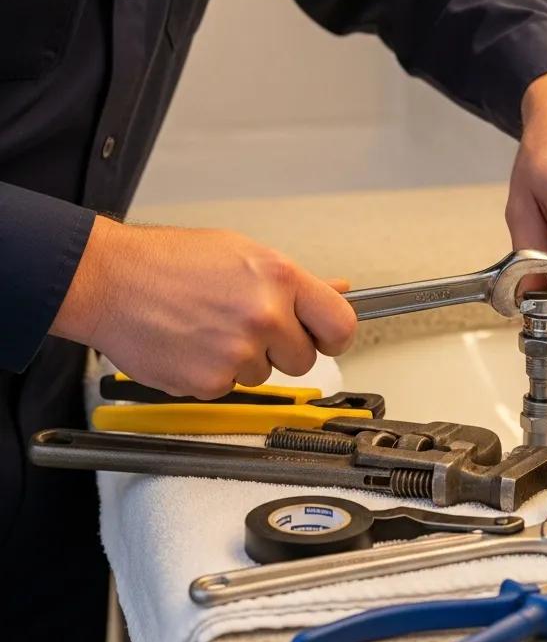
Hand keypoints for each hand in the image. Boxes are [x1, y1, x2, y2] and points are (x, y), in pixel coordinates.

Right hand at [51, 218, 356, 397]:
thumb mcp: (243, 253)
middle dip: (281, 348)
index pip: (341, 324)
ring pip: (265, 375)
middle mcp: (264, 315)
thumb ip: (294, 280)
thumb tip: (338, 289)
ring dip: (244, 360)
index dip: (334, 336)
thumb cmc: (169, 261)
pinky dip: (213, 373)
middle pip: (304, 358)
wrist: (109, 280)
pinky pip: (231, 388)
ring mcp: (239, 352)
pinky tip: (192, 344)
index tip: (325, 338)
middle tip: (247, 326)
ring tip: (209, 327)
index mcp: (280, 278)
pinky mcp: (211, 382)